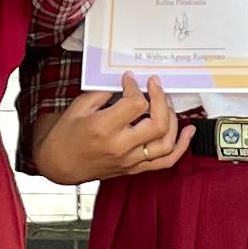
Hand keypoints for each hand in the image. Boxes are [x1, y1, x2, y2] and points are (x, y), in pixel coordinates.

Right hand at [35, 79, 180, 184]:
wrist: (59, 164)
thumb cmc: (66, 134)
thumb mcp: (79, 107)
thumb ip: (103, 93)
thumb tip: (126, 83)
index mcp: (104, 128)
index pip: (135, 104)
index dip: (136, 86)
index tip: (130, 79)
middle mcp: (120, 147)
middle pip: (157, 123)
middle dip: (160, 98)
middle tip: (154, 84)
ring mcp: (130, 160)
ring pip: (166, 142)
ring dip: (172, 119)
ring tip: (166, 102)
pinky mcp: (134, 169)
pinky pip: (166, 161)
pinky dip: (181, 146)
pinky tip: (188, 131)